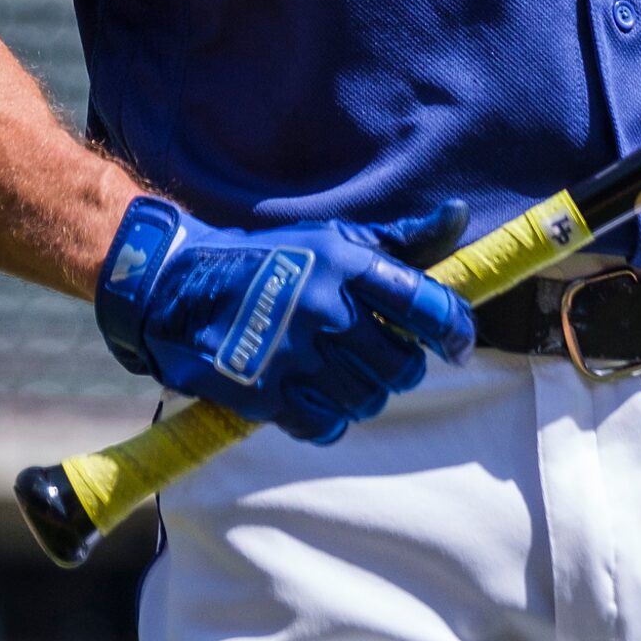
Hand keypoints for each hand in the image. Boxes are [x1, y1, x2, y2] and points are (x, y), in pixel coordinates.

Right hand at [93, 195, 476, 443]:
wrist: (179, 286)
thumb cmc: (271, 260)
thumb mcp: (334, 239)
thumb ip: (403, 239)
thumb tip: (461, 214)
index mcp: (345, 263)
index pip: (423, 303)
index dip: (453, 330)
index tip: (459, 345)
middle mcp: (323, 306)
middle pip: (400, 365)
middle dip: (399, 368)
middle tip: (382, 359)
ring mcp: (292, 352)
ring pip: (367, 399)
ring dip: (364, 394)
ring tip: (343, 375)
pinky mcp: (264, 392)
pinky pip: (326, 425)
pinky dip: (328, 418)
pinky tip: (314, 397)